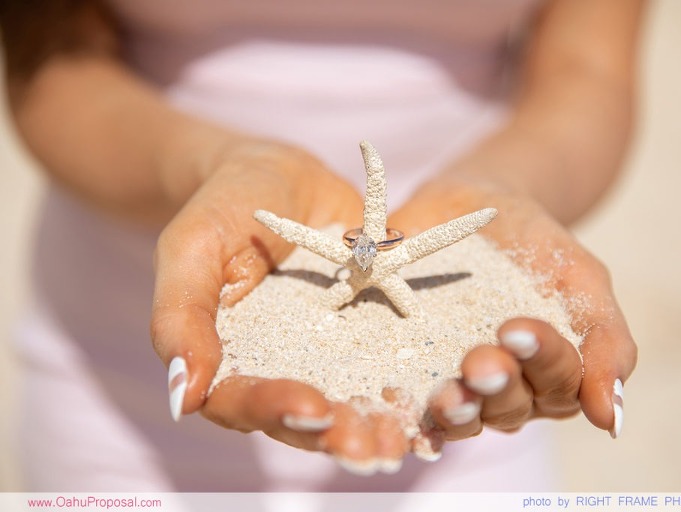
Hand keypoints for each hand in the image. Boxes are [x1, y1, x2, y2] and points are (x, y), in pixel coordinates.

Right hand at [151, 141, 408, 467]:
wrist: (279, 176)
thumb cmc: (223, 208)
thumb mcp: (191, 250)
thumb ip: (180, 318)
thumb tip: (182, 399)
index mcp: (227, 362)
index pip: (243, 403)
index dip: (276, 411)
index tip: (313, 411)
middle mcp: (278, 369)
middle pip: (303, 420)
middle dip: (338, 437)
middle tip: (373, 450)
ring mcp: (325, 354)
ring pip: (350, 403)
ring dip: (377, 426)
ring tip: (406, 438)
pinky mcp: (365, 333)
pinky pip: (386, 362)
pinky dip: (409, 384)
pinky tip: (438, 397)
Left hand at [389, 182, 636, 441]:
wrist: (474, 209)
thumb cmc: (537, 244)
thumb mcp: (580, 277)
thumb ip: (606, 339)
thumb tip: (611, 421)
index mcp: (555, 371)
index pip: (559, 378)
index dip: (542, 357)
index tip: (517, 327)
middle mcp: (511, 390)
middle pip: (509, 406)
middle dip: (496, 387)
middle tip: (478, 363)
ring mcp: (461, 387)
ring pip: (465, 417)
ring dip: (458, 409)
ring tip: (446, 394)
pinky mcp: (413, 378)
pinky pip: (414, 409)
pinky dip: (410, 412)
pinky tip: (401, 410)